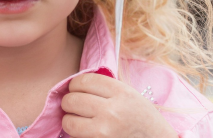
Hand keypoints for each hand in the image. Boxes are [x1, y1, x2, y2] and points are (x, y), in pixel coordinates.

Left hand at [61, 73, 176, 137]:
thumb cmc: (143, 119)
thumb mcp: (130, 96)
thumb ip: (106, 89)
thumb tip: (75, 85)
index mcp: (122, 93)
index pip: (84, 81)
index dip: (75, 85)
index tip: (76, 89)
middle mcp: (112, 111)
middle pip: (72, 100)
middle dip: (69, 102)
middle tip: (74, 106)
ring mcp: (105, 130)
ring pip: (68, 121)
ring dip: (69, 120)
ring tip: (77, 120)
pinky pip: (75, 137)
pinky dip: (76, 134)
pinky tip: (86, 132)